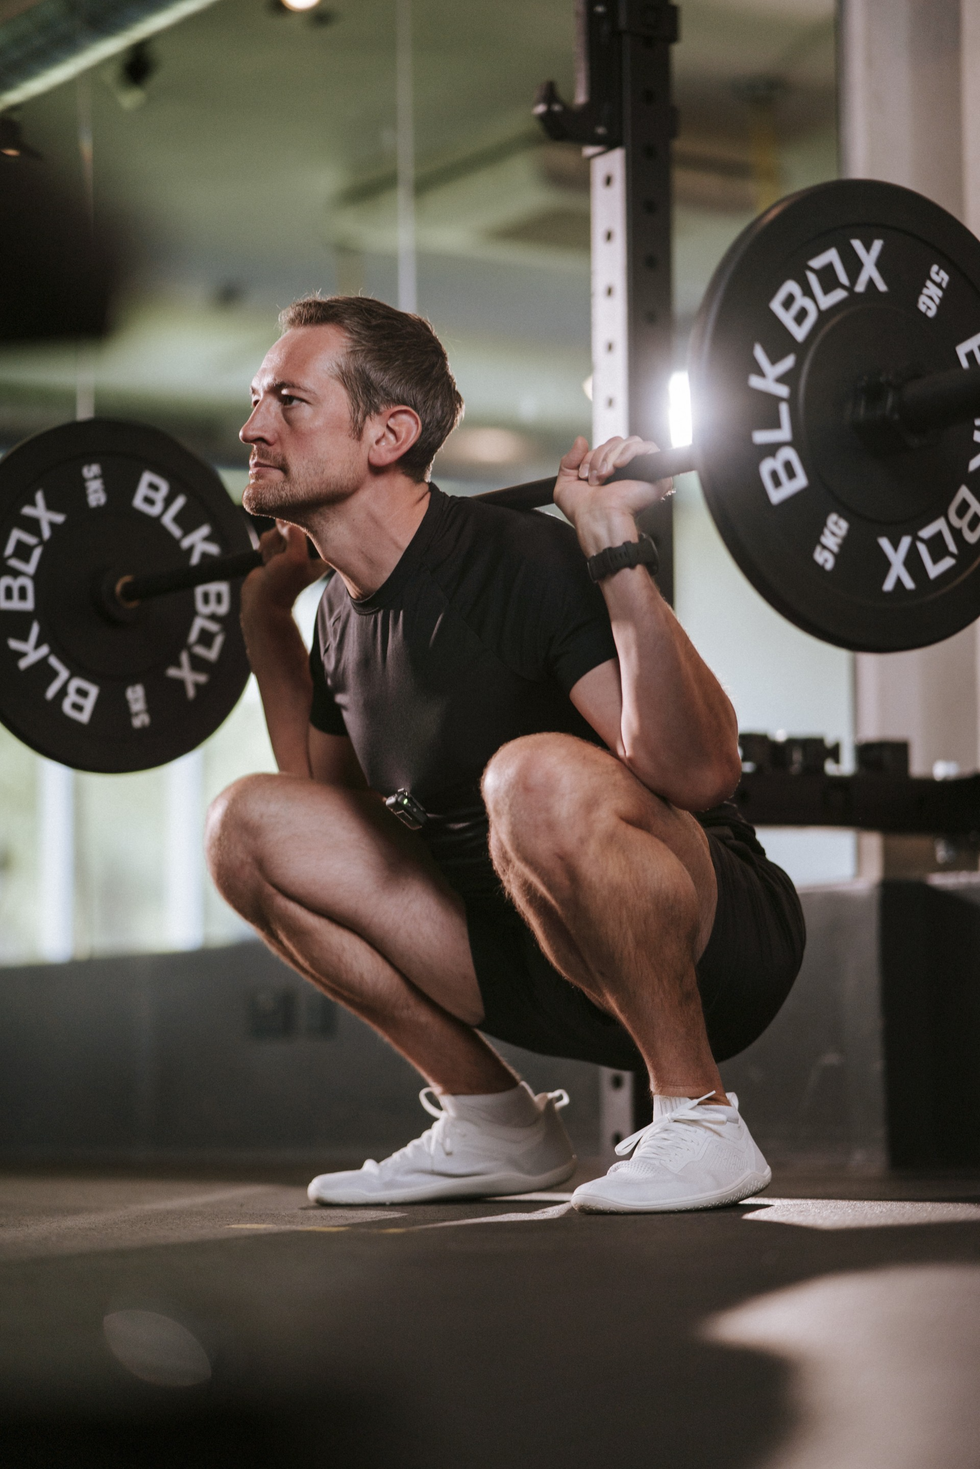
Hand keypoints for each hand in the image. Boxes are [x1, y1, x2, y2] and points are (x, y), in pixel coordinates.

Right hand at [240, 521, 326, 618]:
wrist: (261, 602)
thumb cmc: (282, 585)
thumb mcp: (295, 558)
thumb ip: (295, 533)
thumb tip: (283, 519)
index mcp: (323, 552)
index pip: (313, 524)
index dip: (297, 531)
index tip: (291, 548)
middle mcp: (311, 549)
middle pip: (293, 523)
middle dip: (280, 540)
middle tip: (280, 559)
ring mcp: (294, 548)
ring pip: (279, 528)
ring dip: (271, 545)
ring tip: (272, 563)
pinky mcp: (280, 549)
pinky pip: (270, 535)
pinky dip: (265, 546)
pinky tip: (267, 561)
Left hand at [554, 436, 672, 556]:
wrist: (598, 521)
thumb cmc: (585, 513)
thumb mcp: (566, 484)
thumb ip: (569, 460)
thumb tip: (580, 440)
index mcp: (610, 473)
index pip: (605, 447)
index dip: (591, 456)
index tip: (583, 475)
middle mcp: (627, 471)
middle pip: (617, 442)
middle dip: (600, 456)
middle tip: (595, 478)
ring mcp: (642, 471)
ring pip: (631, 442)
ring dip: (611, 455)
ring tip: (605, 475)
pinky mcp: (656, 474)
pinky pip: (649, 447)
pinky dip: (630, 451)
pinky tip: (619, 465)